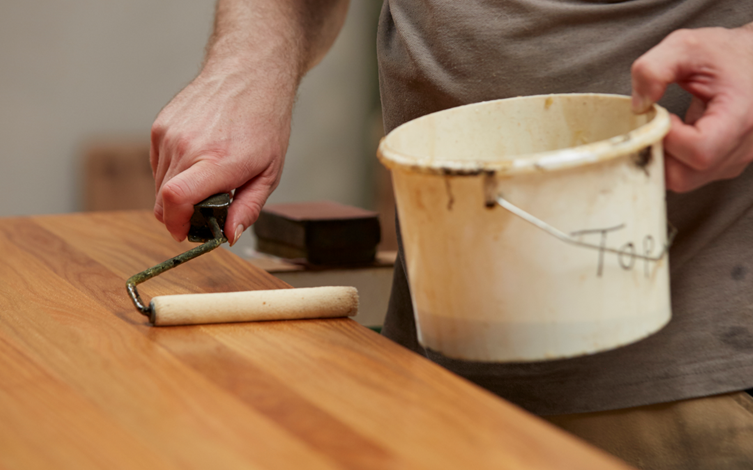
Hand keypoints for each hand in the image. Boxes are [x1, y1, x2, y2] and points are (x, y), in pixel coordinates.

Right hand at [151, 67, 295, 244]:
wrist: (249, 75)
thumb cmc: (265, 123)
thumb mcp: (269, 173)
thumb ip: (248, 208)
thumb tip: (228, 236)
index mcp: (218, 160)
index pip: (176, 199)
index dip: (176, 224)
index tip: (185, 233)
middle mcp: (188, 146)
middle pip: (163, 199)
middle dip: (178, 216)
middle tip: (201, 214)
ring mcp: (170, 134)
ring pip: (158, 184)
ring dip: (175, 195)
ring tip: (205, 183)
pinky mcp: (160, 126)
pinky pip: (158, 165)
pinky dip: (172, 173)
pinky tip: (196, 162)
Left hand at [631, 24, 752, 191]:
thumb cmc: (726, 52)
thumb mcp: (686, 45)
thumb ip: (653, 69)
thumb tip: (638, 105)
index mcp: (742, 117)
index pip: (699, 150)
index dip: (668, 137)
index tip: (661, 114)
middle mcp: (744, 146)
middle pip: (685, 176)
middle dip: (656, 153)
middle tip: (653, 125)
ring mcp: (736, 160)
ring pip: (684, 180)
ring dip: (662, 158)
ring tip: (663, 127)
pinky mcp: (726, 164)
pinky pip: (690, 176)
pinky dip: (672, 160)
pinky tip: (672, 135)